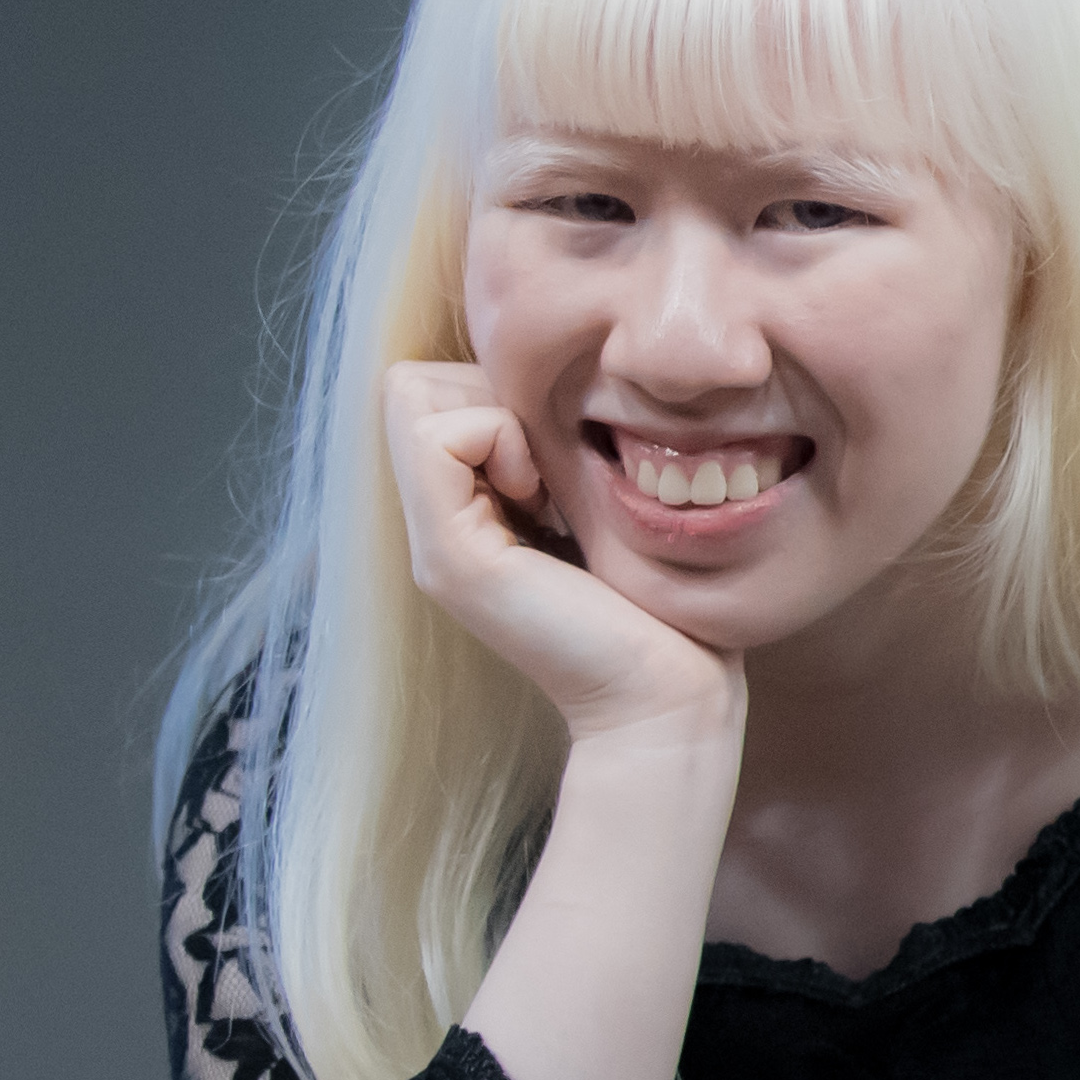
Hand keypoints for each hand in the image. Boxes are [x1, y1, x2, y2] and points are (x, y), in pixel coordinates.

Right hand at [382, 361, 742, 743]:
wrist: (669, 698)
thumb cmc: (661, 606)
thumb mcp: (598, 504)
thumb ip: (557, 455)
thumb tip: (544, 381)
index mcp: (468, 514)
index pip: (429, 390)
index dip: (493, 393)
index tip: (556, 460)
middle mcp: (438, 528)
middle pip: (412, 386)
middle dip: (489, 397)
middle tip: (551, 471)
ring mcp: (436, 544)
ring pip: (411, 397)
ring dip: (494, 417)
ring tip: (548, 490)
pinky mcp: (453, 556)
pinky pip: (439, 435)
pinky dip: (498, 440)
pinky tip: (544, 502)